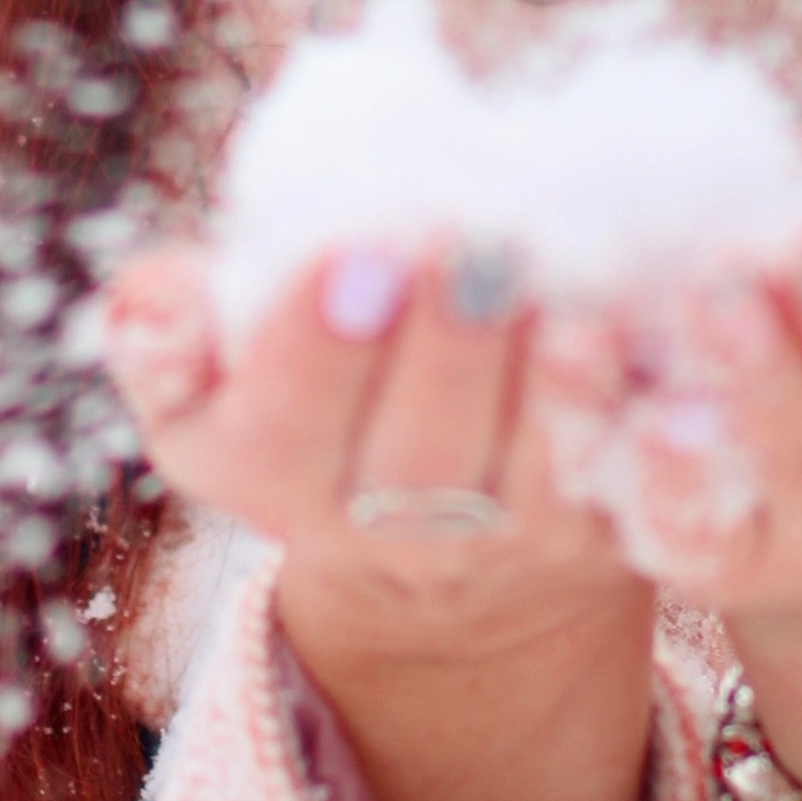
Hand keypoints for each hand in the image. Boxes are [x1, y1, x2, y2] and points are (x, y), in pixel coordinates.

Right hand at [100, 241, 652, 800]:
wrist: (440, 566)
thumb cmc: (316, 409)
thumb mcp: (215, 389)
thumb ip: (170, 333)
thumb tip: (150, 296)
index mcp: (274, 477)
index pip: (287, 422)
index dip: (316, 344)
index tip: (348, 248)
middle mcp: (390, 531)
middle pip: (422, 450)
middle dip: (445, 341)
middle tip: (470, 234)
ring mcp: (511, 540)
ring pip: (540, 465)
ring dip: (555, 372)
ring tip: (563, 270)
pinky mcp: (613, 533)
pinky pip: (639, 473)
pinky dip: (648, 398)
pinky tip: (651, 316)